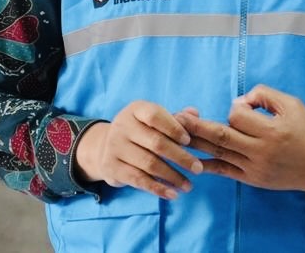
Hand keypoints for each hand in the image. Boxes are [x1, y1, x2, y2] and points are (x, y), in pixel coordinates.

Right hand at [73, 101, 202, 199]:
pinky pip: (139, 180)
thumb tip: (194, 113)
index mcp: (136, 110)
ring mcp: (114, 147)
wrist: (105, 147)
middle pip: (156, 143)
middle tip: (198, 168)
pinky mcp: (111, 167)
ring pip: (149, 164)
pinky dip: (158, 188)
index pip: (155, 116)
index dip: (174, 128)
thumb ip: (175, 117)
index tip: (189, 141)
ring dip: (172, 176)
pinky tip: (172, 194)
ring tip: (189, 185)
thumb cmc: (140, 131)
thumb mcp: (154, 120)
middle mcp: (122, 126)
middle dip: (180, 157)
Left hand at [177, 85, 304, 192]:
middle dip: (196, 126)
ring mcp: (254, 168)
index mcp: (272, 130)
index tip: (243, 106)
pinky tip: (191, 160)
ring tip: (177, 133)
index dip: (236, 107)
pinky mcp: (251, 179)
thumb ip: (265, 95)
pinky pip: (224, 171)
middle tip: (177, 116)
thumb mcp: (292, 104)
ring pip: (219, 153)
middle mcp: (261, 151)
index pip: (239, 116)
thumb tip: (239, 101)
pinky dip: (207, 165)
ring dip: (196, 143)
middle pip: (221, 136)